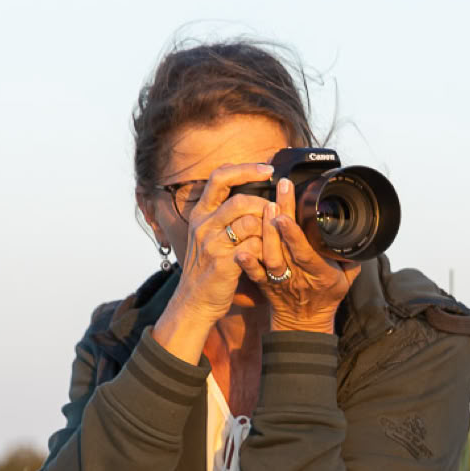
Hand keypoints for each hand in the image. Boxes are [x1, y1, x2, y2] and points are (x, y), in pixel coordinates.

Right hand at [172, 161, 274, 323]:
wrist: (194, 301)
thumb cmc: (207, 267)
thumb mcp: (207, 235)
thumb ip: (225, 214)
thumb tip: (255, 195)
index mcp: (200, 213)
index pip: (219, 177)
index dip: (245, 169)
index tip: (267, 170)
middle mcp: (203, 225)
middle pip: (240, 201)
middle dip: (264, 205)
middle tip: (275, 214)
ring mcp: (212, 244)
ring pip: (250, 223)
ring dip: (268, 229)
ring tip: (272, 238)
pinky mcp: (223, 263)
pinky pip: (254, 247)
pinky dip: (266, 248)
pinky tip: (268, 254)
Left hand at [236, 177, 360, 333]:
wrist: (303, 324)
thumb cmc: (326, 297)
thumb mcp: (347, 279)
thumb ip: (351, 257)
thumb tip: (360, 234)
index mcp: (320, 274)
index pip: (305, 252)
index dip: (294, 235)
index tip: (285, 214)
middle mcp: (298, 276)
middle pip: (285, 246)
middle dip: (280, 218)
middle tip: (278, 194)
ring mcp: (279, 280)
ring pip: (269, 257)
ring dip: (265, 233)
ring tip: (265, 207)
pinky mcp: (264, 284)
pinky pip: (254, 274)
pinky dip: (247, 263)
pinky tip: (240, 248)